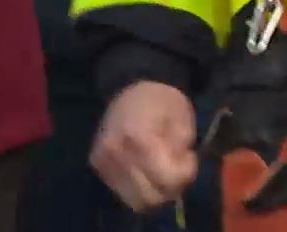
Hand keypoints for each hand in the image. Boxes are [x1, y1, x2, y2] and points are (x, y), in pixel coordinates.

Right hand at [90, 81, 198, 212]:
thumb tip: (179, 174)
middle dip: (170, 188)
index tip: (189, 158)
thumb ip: (182, 149)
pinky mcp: (97, 165)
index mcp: (139, 137)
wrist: (129, 85)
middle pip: (151, 197)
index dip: (186, 174)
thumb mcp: (182, 119)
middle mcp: (116, 152)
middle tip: (176, 168)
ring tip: (160, 172)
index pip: (168, 180)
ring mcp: (103, 161)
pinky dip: (138, 188)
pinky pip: (122, 193)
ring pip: (136, 201)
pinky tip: (145, 170)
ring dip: (154, 193)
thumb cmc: (162, 101)